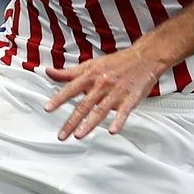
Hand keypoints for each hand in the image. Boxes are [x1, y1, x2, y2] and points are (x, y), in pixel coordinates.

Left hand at [44, 47, 163, 138]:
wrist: (145, 57)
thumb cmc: (118, 62)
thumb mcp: (91, 64)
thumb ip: (69, 72)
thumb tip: (49, 71)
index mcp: (91, 75)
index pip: (71, 89)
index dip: (58, 99)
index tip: (48, 109)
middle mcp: (102, 84)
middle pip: (84, 105)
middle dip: (71, 121)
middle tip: (62, 135)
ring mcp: (116, 92)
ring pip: (100, 110)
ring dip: (89, 124)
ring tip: (79, 135)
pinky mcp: (131, 98)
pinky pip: (124, 112)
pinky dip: (118, 121)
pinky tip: (112, 130)